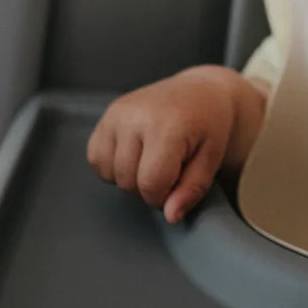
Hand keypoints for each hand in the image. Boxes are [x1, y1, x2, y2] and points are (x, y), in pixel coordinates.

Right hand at [86, 66, 265, 222]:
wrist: (200, 91)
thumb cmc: (209, 125)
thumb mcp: (212, 159)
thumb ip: (192, 190)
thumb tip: (170, 216)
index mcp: (168, 126)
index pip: (151, 184)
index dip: (163, 197)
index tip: (178, 186)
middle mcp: (137, 116)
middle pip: (128, 182)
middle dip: (149, 188)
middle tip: (171, 169)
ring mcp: (118, 113)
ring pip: (109, 173)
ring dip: (130, 178)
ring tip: (154, 159)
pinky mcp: (107, 115)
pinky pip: (96, 159)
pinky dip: (113, 166)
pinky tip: (136, 155)